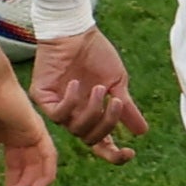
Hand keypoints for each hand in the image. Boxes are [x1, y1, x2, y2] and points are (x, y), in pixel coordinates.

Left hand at [31, 28, 148, 163]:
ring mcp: (58, 108)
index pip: (102, 145)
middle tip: (116, 102)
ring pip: (75, 128)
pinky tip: (77, 86)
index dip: (115, 154)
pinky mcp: (43, 97)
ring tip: (99, 88)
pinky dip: (70, 103)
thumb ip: (126, 107)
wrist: (76, 31)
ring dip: (92, 111)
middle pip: (90, 139)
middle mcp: (75, 116)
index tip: (131, 152)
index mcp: (93, 115)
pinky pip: (57, 113)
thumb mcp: (116, 82)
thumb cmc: (96, 53)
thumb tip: (142, 132)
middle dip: (106, 124)